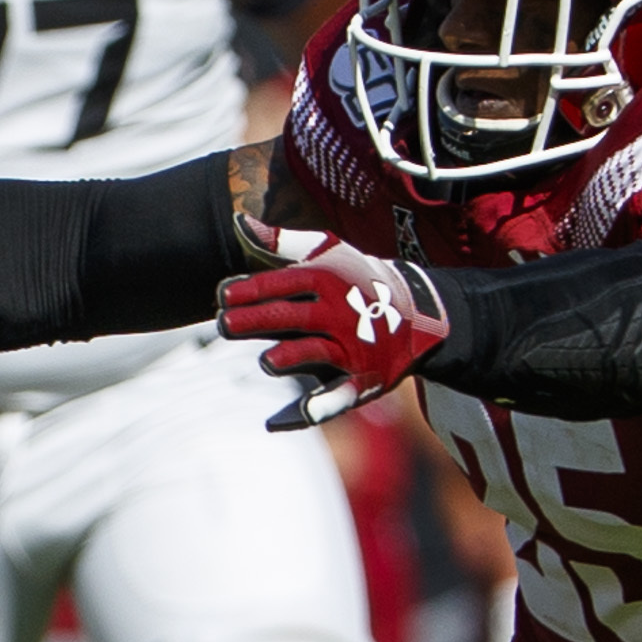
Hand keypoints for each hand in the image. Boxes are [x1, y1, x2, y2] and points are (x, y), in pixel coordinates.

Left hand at [219, 217, 449, 428]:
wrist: (418, 311)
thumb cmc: (355, 278)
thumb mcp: (326, 252)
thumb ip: (281, 242)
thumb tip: (237, 223)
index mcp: (326, 279)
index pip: (284, 282)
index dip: (253, 288)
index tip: (223, 294)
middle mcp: (338, 313)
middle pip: (293, 317)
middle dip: (259, 320)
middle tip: (224, 324)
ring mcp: (350, 349)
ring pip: (317, 353)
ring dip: (293, 358)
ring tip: (267, 362)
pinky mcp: (361, 381)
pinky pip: (338, 397)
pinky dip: (317, 408)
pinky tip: (287, 418)